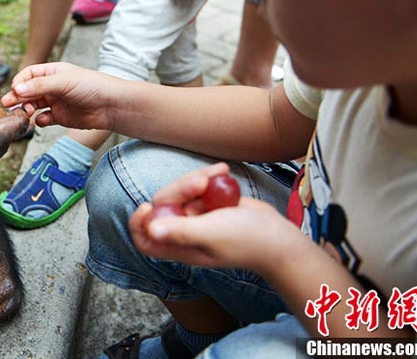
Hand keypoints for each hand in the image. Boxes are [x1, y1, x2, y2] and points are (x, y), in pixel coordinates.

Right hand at [0, 62, 119, 130]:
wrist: (111, 106)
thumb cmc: (92, 86)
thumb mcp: (64, 82)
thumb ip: (39, 86)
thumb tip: (16, 89)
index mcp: (52, 72)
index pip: (28, 75)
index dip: (20, 82)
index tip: (14, 90)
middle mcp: (52, 86)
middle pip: (27, 91)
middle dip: (17, 98)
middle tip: (8, 105)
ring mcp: (55, 102)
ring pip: (33, 106)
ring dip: (26, 110)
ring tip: (24, 114)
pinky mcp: (60, 117)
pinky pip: (43, 119)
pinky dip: (39, 121)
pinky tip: (41, 121)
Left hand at [129, 162, 302, 271]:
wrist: (278, 236)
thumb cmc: (247, 241)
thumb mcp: (212, 233)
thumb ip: (181, 231)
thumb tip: (150, 230)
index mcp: (179, 246)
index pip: (144, 239)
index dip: (139, 223)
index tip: (148, 205)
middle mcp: (184, 231)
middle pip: (163, 205)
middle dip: (180, 189)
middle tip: (202, 183)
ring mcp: (197, 216)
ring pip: (181, 190)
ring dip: (197, 178)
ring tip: (220, 173)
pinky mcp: (209, 203)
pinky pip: (199, 184)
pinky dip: (210, 175)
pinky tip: (224, 170)